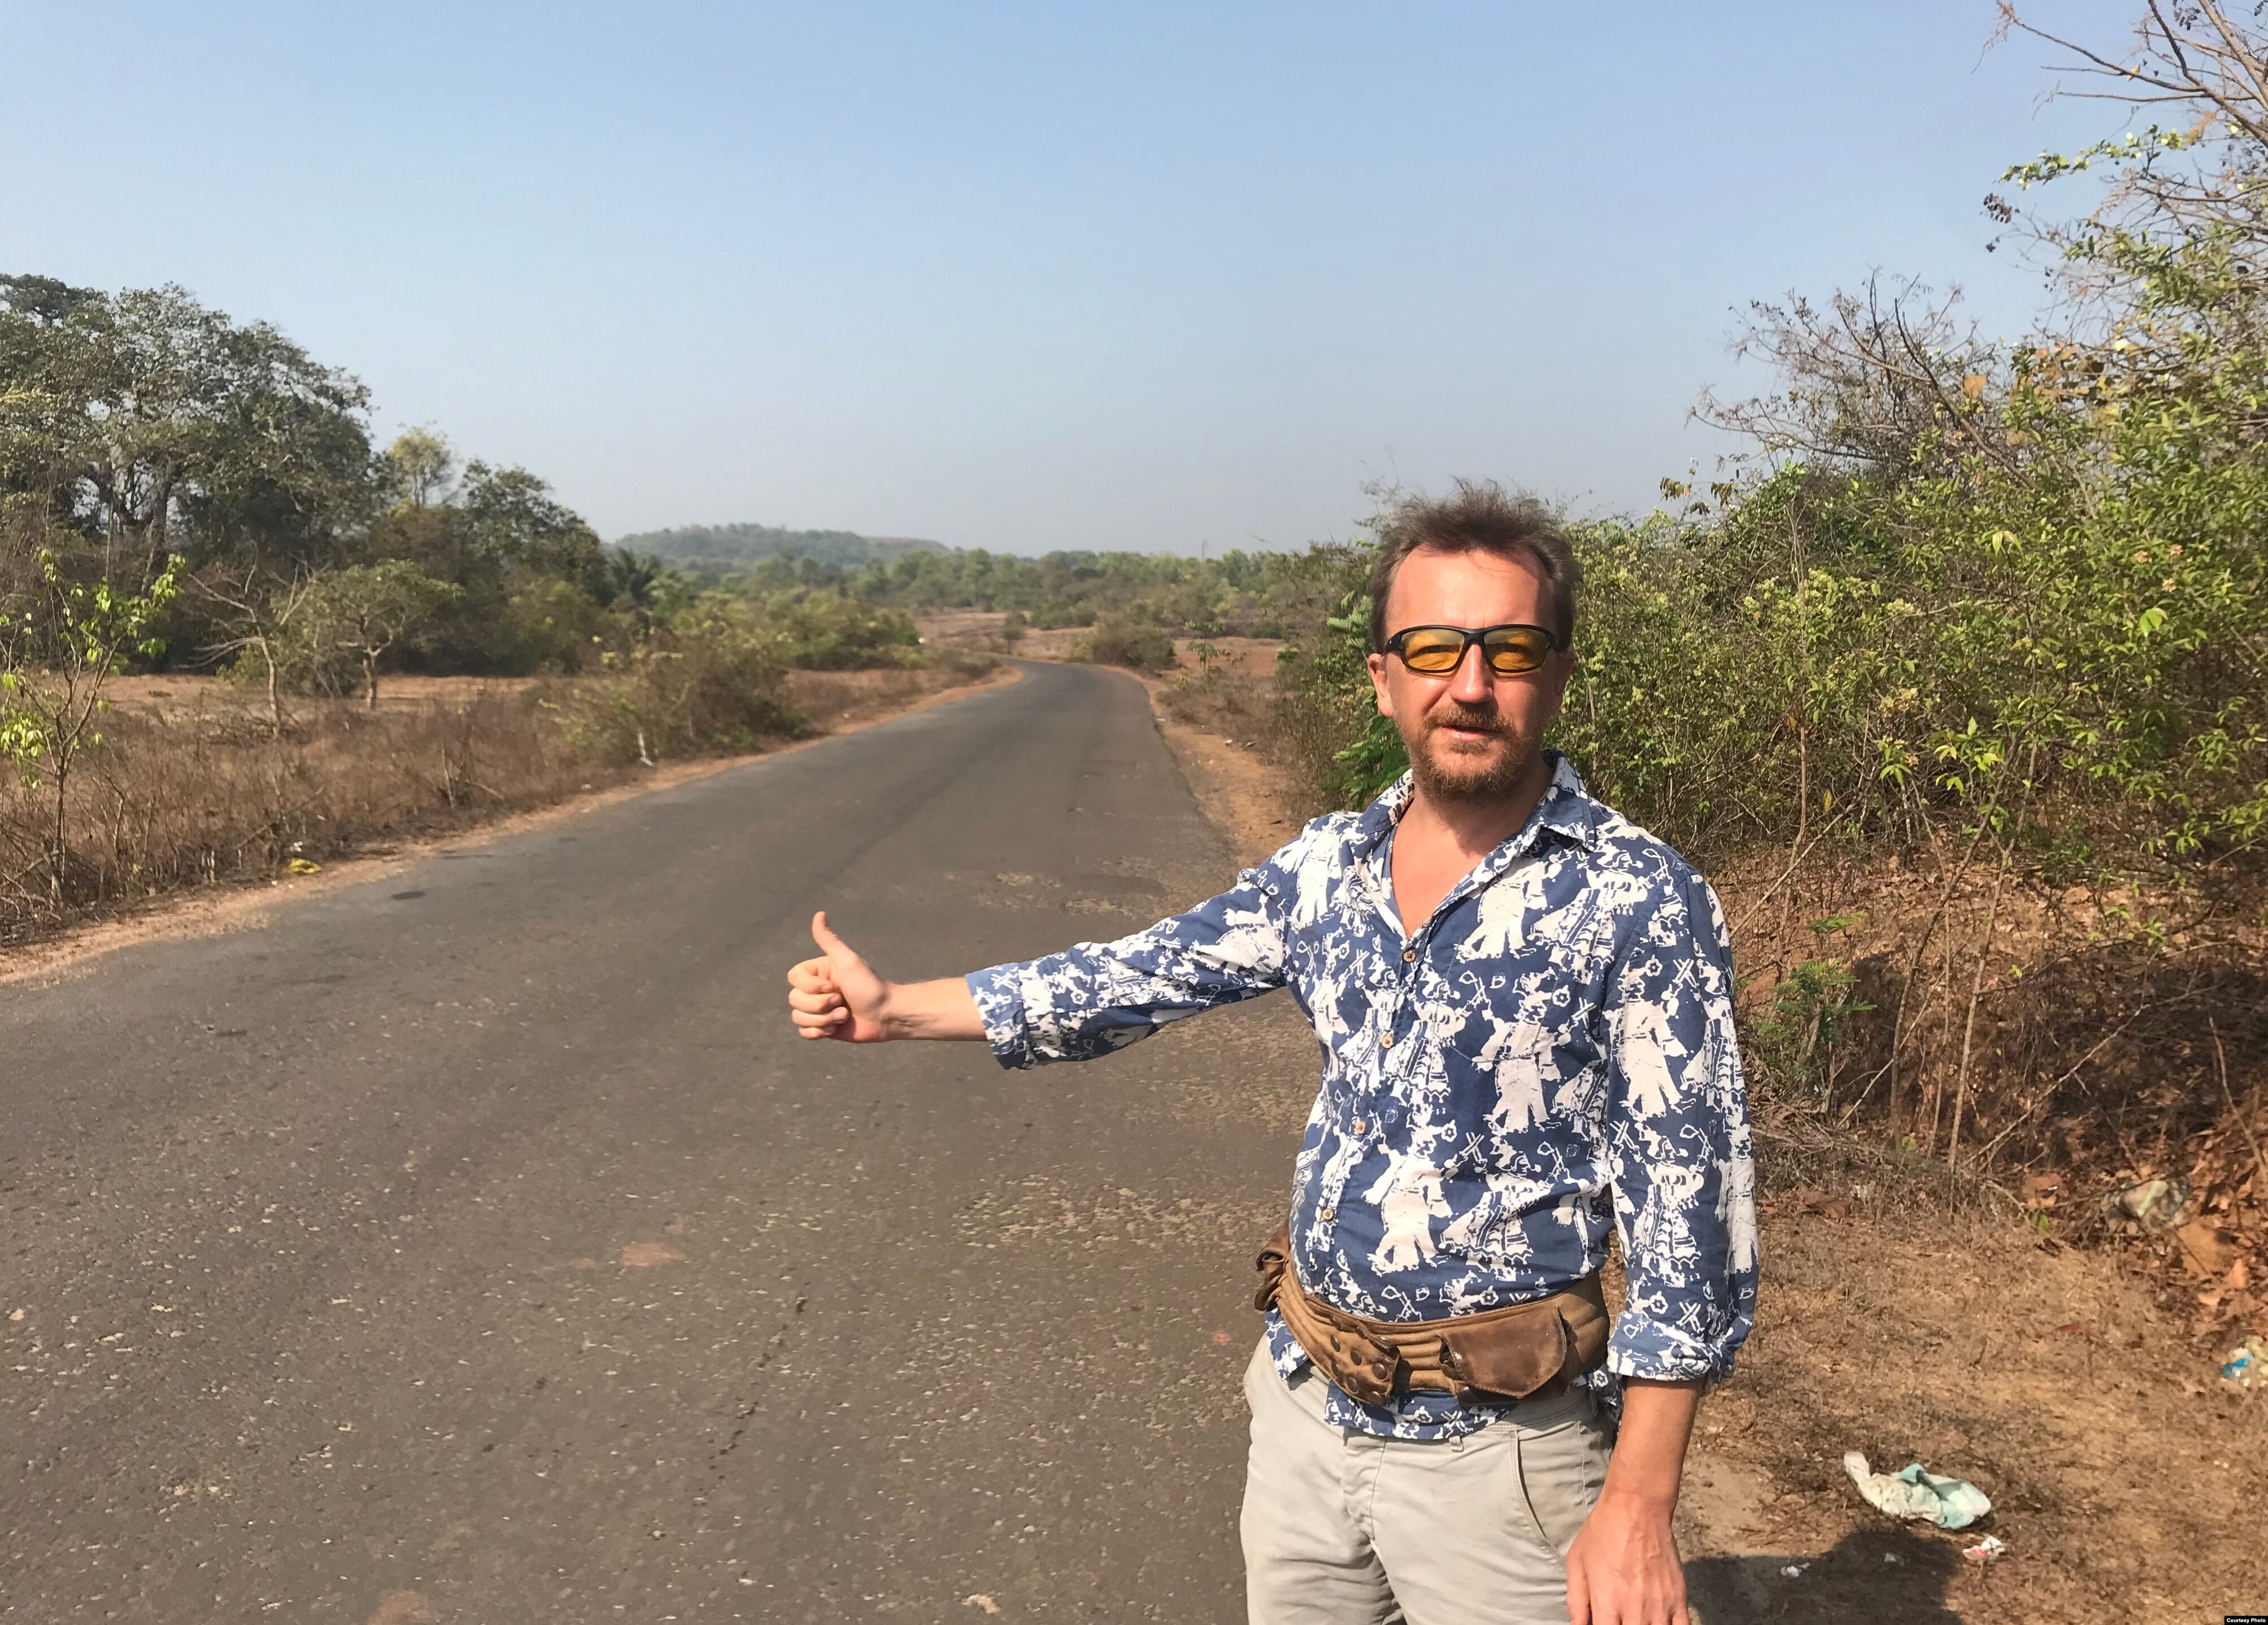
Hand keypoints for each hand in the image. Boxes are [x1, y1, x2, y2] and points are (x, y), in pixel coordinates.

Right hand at [787, 911, 892, 1041]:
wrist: (886, 1015)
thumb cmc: (869, 986)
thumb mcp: (848, 961)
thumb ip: (829, 940)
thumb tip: (819, 913)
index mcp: (818, 972)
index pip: (793, 977)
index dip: (811, 986)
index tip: (834, 987)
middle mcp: (815, 990)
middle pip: (794, 1000)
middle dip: (820, 1006)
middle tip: (843, 1003)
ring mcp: (817, 1010)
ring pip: (798, 1017)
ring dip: (823, 1020)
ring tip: (843, 1016)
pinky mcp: (822, 1027)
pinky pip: (804, 1032)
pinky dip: (819, 1032)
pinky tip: (836, 1029)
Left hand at [1565, 1491, 1688, 1624]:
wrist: (1637, 1507)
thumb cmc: (1602, 1531)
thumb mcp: (1577, 1562)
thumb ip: (1576, 1600)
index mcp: (1606, 1602)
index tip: (1603, 1624)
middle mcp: (1634, 1610)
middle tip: (1619, 1619)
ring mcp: (1660, 1606)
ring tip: (1637, 1620)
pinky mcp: (1679, 1598)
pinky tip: (1661, 1624)